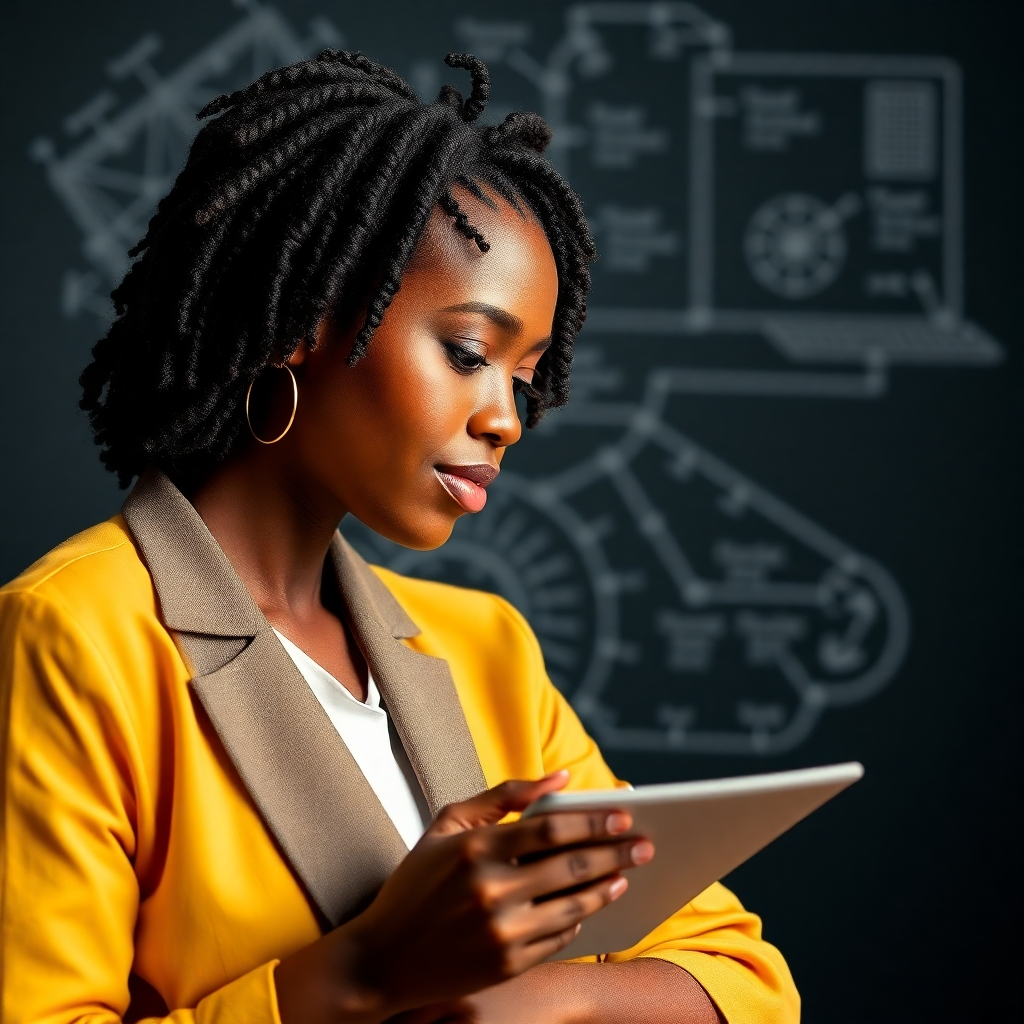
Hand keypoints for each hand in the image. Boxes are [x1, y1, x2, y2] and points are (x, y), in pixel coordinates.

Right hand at [275, 772, 652, 1023]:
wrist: (382, 958)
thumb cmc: (416, 882)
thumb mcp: (448, 825)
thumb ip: (502, 796)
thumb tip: (559, 778)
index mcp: (476, 849)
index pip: (551, 829)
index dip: (593, 821)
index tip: (625, 815)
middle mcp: (491, 891)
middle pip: (572, 866)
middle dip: (616, 852)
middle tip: (646, 843)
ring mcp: (500, 932)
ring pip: (573, 906)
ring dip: (606, 888)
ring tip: (624, 875)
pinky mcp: (506, 966)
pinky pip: (559, 939)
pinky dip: (579, 921)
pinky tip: (591, 906)